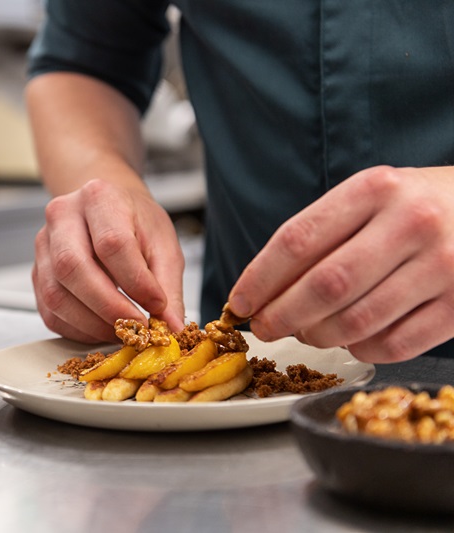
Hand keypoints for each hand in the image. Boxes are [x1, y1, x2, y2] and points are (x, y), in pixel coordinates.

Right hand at [33, 179, 185, 343]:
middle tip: (136, 327)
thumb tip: (172, 327)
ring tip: (122, 330)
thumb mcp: (163, 245)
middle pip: (72, 267)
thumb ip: (167, 286)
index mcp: (99, 198)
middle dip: (108, 307)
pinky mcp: (36, 272)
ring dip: (91, 323)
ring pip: (55, 294)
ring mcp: (43, 245)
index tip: (157, 305)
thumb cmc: (135, 222)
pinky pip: (49, 311)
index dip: (136, 281)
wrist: (107, 210)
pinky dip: (77, 329)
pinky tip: (101, 328)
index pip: (112, 243)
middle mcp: (63, 216)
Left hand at [228, 165, 453, 362]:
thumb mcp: (369, 197)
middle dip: (281, 316)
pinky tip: (352, 339)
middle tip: (264, 328)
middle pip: (324, 286)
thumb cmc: (416, 206)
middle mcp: (411, 223)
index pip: (297, 239)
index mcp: (375, 189)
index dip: (259, 279)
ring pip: (355, 321)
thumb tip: (262, 290)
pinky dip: (361, 349)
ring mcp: (442, 266)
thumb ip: (320, 235)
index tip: (239, 302)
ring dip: (317, 336)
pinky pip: (393, 345)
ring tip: (305, 332)